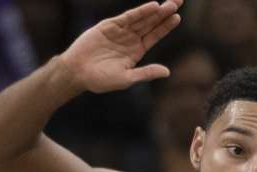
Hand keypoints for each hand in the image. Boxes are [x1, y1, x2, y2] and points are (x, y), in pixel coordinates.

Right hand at [59, 0, 183, 93]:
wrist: (77, 73)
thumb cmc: (101, 80)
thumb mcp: (127, 78)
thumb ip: (146, 73)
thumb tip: (167, 72)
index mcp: (136, 51)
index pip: (154, 35)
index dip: (165, 26)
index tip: (177, 17)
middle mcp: (130, 39)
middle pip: (151, 23)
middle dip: (165, 13)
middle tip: (179, 1)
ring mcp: (120, 31)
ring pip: (142, 18)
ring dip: (156, 11)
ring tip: (171, 3)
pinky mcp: (109, 26)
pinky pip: (128, 17)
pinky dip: (141, 12)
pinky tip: (153, 6)